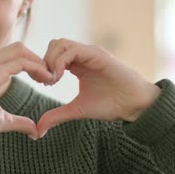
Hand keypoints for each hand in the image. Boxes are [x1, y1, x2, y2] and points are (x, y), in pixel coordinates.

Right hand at [0, 42, 53, 143]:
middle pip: (19, 48)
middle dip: (37, 59)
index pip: (13, 55)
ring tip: (50, 78)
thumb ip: (18, 121)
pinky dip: (37, 68)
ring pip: (21, 51)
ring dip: (39, 62)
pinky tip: (45, 79)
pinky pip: (21, 62)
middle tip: (50, 76)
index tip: (44, 79)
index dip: (31, 63)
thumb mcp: (1, 120)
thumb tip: (34, 131)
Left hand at [37, 39, 160, 137]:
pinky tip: (59, 77)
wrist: (135, 106)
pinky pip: (73, 50)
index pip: (53, 54)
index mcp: (77, 64)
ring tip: (53, 80)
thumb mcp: (77, 110)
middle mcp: (83, 55)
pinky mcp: (97, 55)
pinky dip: (60, 61)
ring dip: (51, 60)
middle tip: (46, 81)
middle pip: (54, 44)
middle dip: (44, 61)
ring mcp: (90, 53)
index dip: (43, 66)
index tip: (43, 84)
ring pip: (61, 43)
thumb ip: (57, 115)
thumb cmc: (111, 105)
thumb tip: (39, 129)